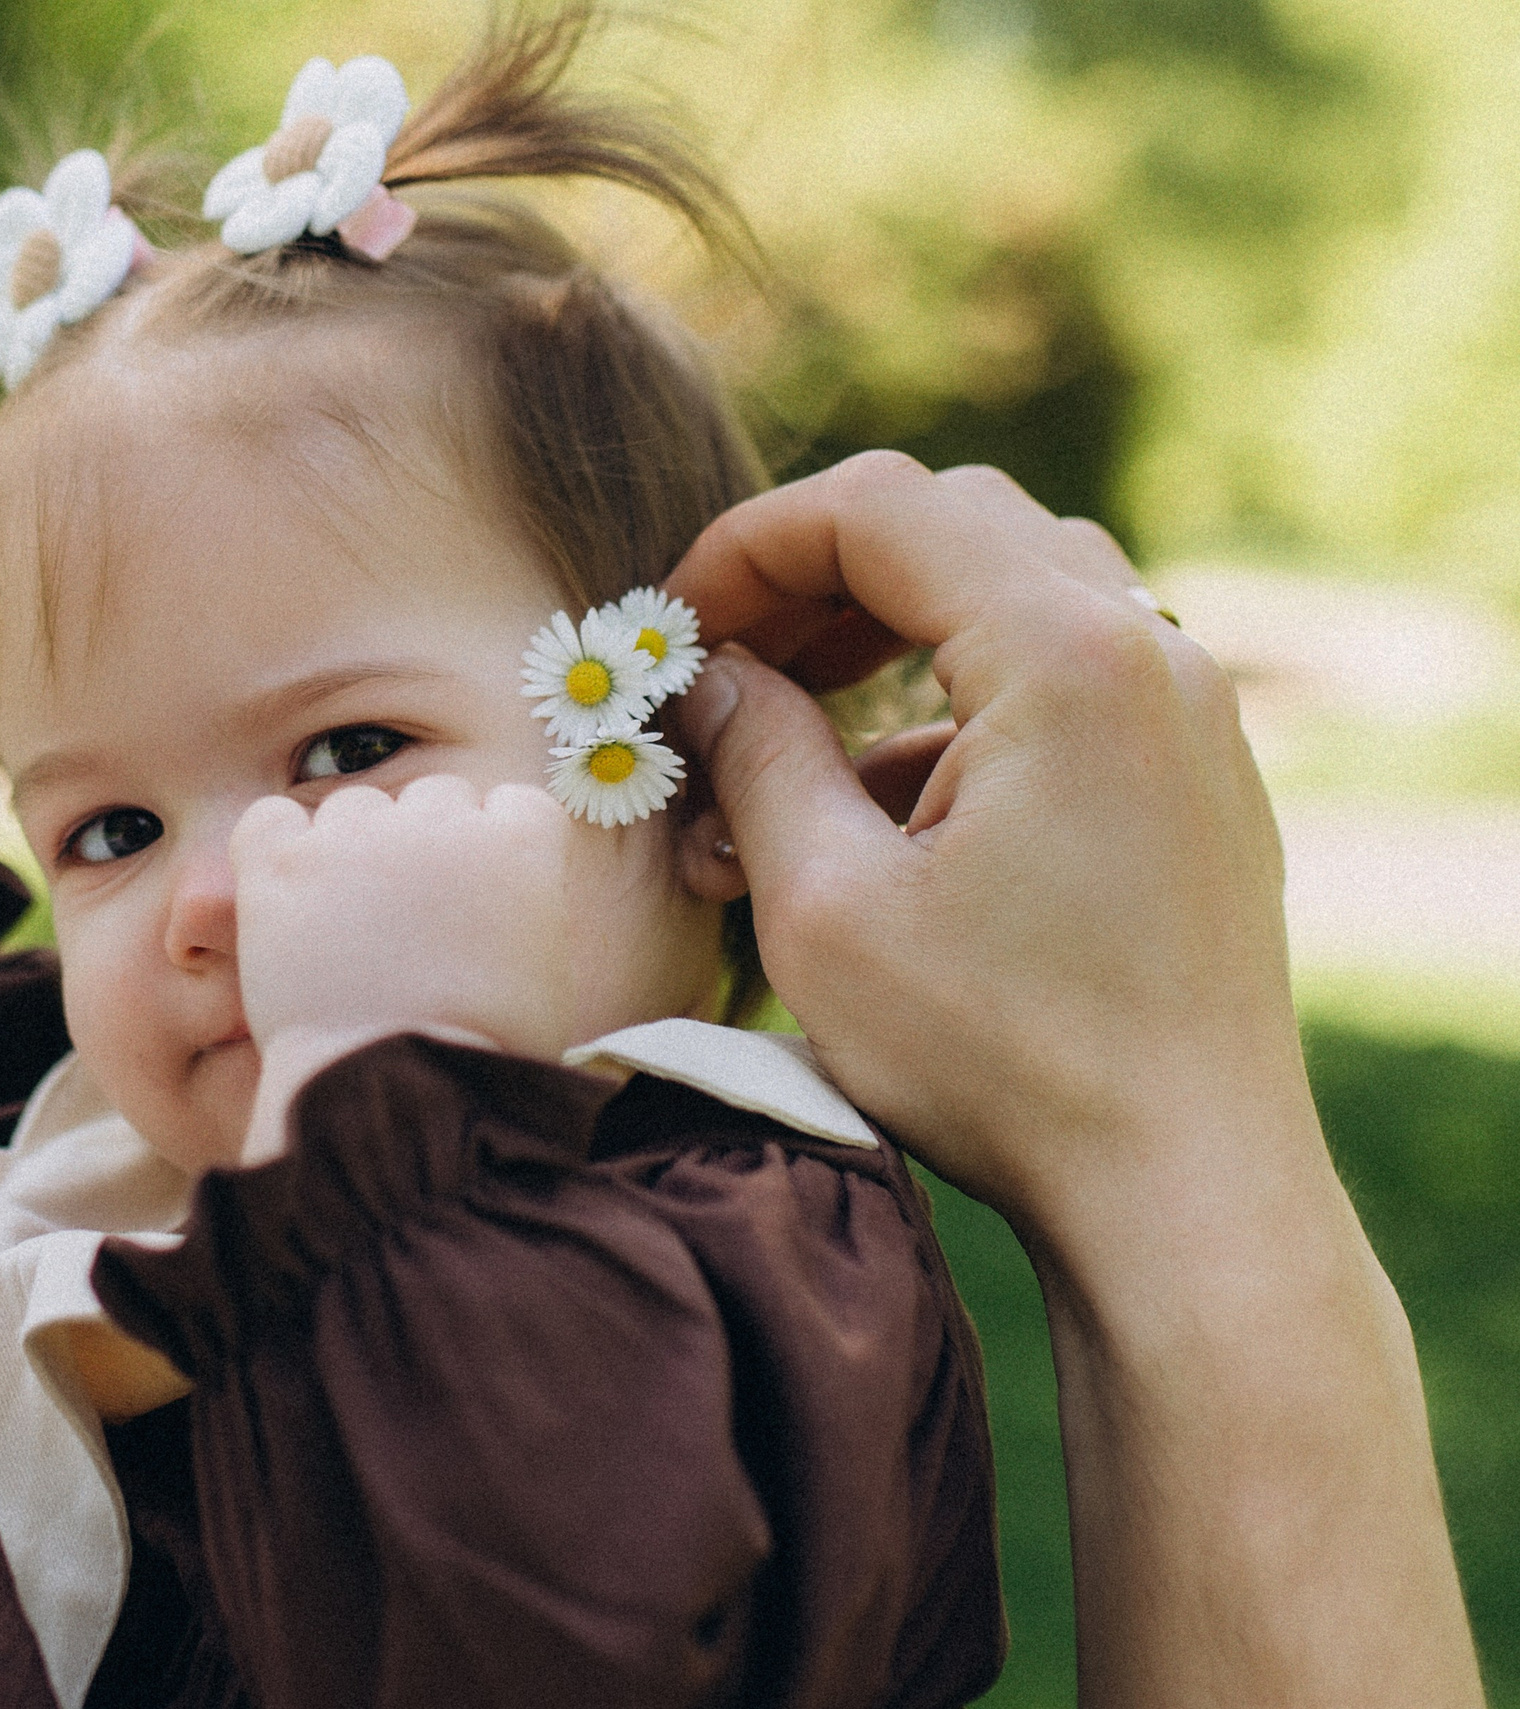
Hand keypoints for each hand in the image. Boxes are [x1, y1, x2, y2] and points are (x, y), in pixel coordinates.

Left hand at [227, 774, 570, 1164]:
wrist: (395, 1093)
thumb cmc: (479, 1061)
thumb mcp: (544, 979)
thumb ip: (523, 908)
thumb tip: (494, 896)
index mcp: (522, 843)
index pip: (509, 805)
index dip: (491, 848)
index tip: (476, 895)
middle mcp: (443, 820)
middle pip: (433, 798)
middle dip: (422, 848)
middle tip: (405, 920)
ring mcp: (358, 835)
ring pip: (355, 806)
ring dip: (352, 850)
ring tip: (345, 930)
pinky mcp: (283, 861)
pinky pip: (271, 819)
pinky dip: (276, 847)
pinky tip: (287, 898)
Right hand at [666, 453, 1291, 1229]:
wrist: (1186, 1194)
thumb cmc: (1005, 1064)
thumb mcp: (829, 908)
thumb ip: (755, 758)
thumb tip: (707, 679)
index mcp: (1067, 657)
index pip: (882, 508)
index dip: (749, 546)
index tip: (673, 627)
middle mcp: (1151, 654)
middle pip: (955, 525)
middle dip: (815, 577)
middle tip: (723, 661)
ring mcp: (1188, 714)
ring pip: (1013, 590)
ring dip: (884, 634)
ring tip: (784, 732)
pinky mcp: (1194, 777)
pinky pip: (1064, 676)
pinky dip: (955, 705)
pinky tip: (878, 814)